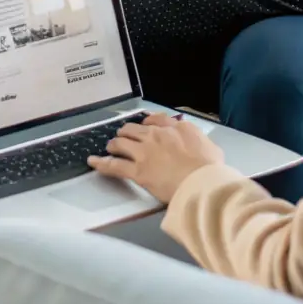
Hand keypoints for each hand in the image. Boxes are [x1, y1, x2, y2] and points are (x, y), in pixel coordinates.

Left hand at [88, 113, 225, 203]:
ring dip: (114, 144)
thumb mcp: (210, 146)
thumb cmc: (210, 169)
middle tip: (123, 138)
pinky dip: (101, 163)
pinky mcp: (137, 171)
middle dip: (126, 133)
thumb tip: (198, 143)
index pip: (155, 119)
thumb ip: (199, 141)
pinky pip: (114, 165)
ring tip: (110, 147)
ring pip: (121, 143)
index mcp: (176, 128)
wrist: (202, 183)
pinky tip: (92, 161)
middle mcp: (157, 136)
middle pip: (133, 129)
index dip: (146, 124)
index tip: (144, 127)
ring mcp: (145, 152)